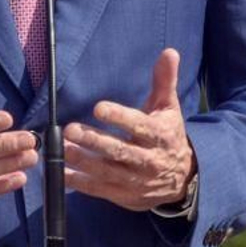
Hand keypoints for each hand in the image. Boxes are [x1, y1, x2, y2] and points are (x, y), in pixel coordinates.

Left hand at [63, 48, 194, 211]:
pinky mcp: (125, 195)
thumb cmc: (168, 134)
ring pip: (107, 171)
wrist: (183, 178)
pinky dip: (81, 183)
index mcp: (159, 135)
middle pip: (120, 151)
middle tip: (71, 129)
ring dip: (83, 161)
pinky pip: (101, 189)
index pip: (138, 126)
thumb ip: (164, 80)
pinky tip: (63, 173)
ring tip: (63, 148)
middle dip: (94, 141)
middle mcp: (149, 160)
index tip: (98, 108)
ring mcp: (136, 180)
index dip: (119, 117)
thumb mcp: (169, 107)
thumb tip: (169, 51)